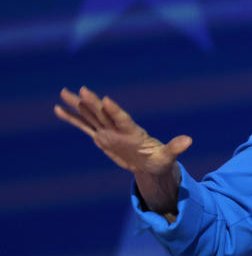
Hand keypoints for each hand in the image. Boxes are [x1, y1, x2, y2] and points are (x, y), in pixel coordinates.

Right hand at [54, 86, 191, 212]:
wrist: (149, 164)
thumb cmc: (160, 160)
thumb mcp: (167, 157)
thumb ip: (175, 147)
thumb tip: (189, 140)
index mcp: (133, 133)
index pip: (122, 119)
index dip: (115, 111)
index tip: (106, 100)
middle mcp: (119, 129)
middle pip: (103, 114)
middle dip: (93, 103)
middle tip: (82, 90)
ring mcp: (108, 132)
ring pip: (91, 116)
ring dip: (77, 105)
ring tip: (63, 92)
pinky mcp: (101, 138)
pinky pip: (84, 126)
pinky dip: (72, 119)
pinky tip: (58, 109)